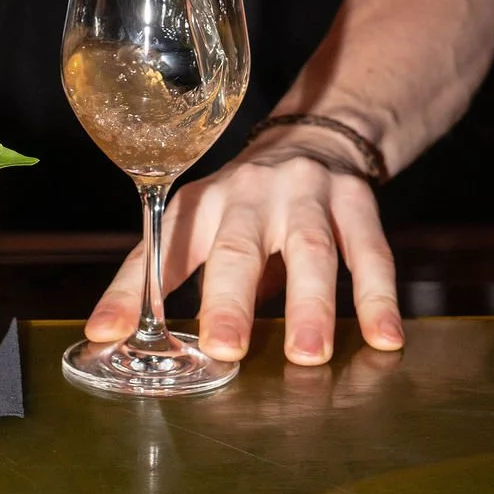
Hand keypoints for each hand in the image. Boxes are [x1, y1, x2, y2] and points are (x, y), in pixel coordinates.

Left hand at [85, 151, 404, 365]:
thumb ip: (171, 280)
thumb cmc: (248, 203)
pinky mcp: (355, 199)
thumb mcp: (204, 226)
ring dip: (309, 304)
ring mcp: (306, 192)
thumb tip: (118, 341)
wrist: (317, 137)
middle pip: (237, 245)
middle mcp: (249, 192)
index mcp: (202, 202)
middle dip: (229, 299)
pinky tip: (384, 337)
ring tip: (308, 356)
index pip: (159, 247)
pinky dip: (377, 296)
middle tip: (224, 348)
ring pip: (308, 247)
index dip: (130, 289)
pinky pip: (370, 250)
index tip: (109, 333)